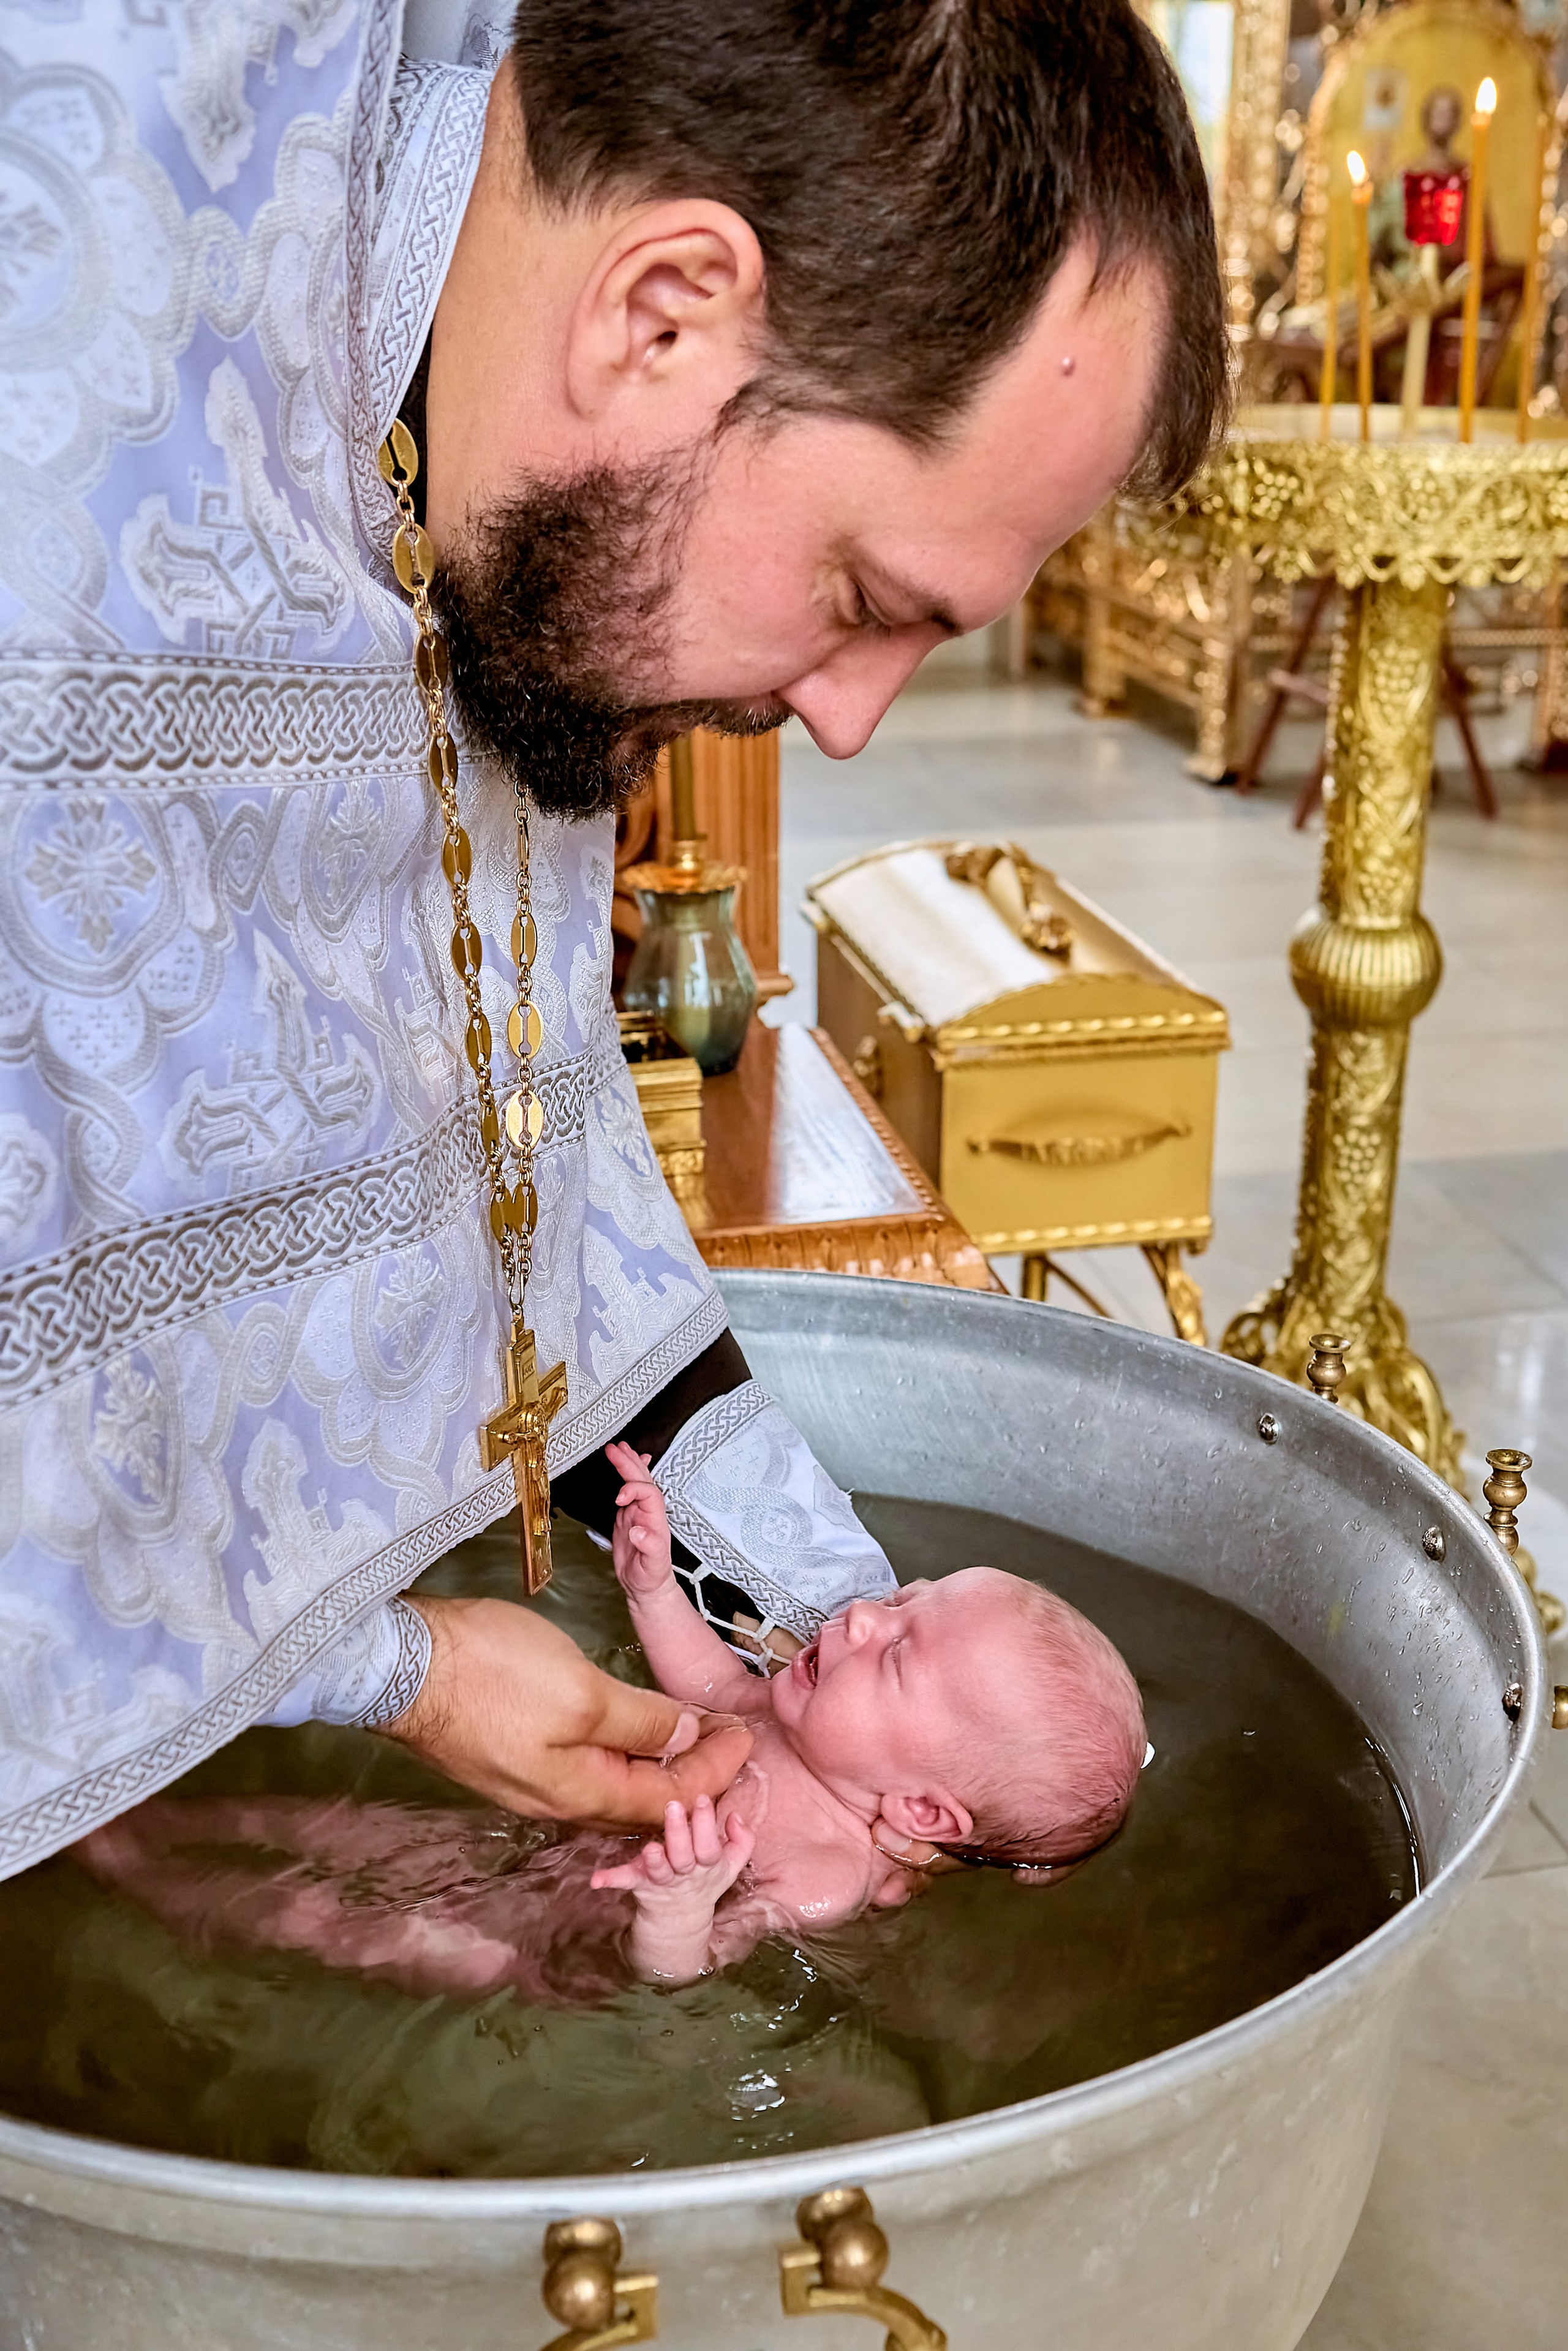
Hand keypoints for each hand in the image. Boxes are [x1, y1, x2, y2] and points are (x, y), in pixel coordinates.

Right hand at [379, 1596, 751, 1828]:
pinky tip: (628, 1725)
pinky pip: (582, 1766)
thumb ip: (641, 1720)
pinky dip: (619, 1749)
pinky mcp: (510, 1755)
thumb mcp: (584, 1692)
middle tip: (728, 1738)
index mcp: (582, 1794)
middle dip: (692, 1775)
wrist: (400, 1663)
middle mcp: (558, 1801)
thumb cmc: (491, 1673)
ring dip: (655, 1760)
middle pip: (642, 1801)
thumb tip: (687, 1734)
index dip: (715, 1771)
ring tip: (689, 1727)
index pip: (671, 1799)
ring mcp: (530, 1781)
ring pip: (612, 1783)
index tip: (746, 1736)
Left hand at [591, 1795, 755, 1978]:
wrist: (680, 1919)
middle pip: (684, 1857)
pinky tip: (596, 1878)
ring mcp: (660, 1880)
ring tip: (650, 1848)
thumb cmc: (704, 1877)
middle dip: (679, 1833)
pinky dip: (611, 1879)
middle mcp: (684, 1873)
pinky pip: (625, 1881)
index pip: (709, 1847)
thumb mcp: (730, 1864)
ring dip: (654, 1860)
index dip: (706, 1825)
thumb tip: (734, 1817)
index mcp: (707, 1866)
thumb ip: (742, 1840)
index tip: (701, 1798)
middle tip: (673, 1806)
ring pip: (659, 1870)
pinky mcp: (639, 1883)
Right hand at [606, 1441, 674, 1597]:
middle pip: (642, 1480)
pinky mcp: (628, 1517)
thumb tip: (638, 1530)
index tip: (618, 1499)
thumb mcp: (653, 1565)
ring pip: (636, 1481)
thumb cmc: (652, 1576)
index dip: (633, 1490)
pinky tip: (632, 1463)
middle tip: (615, 1449)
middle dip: (629, 1463)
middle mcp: (649, 1512)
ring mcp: (638, 1513)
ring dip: (628, 1464)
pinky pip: (630, 1490)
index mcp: (656, 1520)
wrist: (647, 1586)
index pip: (648, 1493)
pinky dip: (629, 1476)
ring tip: (619, 1447)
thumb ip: (649, 1547)